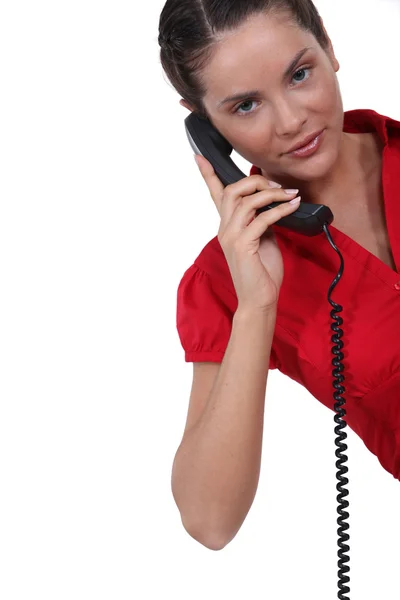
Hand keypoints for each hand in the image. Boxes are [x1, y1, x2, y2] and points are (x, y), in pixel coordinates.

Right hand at [195, 154, 300, 310]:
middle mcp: (225, 229)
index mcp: (228, 226)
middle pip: (232, 190)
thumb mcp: (262, 239)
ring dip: (272, 194)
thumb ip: (261, 220)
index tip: (199, 156)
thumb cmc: (261, 272)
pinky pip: (261, 219)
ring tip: (291, 196)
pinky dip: (280, 210)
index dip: (207, 174)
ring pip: (246, 201)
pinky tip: (293, 207)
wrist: (259, 299)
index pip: (214, 195)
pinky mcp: (243, 246)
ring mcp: (232, 237)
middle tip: (279, 187)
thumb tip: (271, 204)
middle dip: (256, 181)